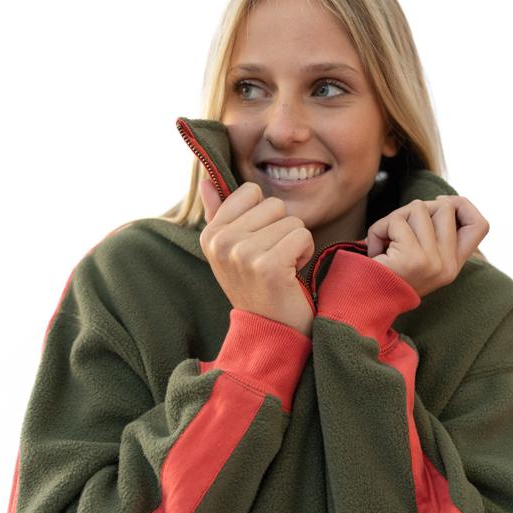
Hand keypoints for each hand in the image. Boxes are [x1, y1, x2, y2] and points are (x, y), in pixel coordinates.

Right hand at [199, 179, 315, 336]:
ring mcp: (243, 254)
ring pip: (292, 221)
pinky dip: (305, 253)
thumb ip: (219, 214)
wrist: (270, 331)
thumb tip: (206, 181)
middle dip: (282, 230)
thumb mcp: (231, 251)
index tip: (258, 244)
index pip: (251, 192)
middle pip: (274, 204)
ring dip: (295, 244)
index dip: (264, 216)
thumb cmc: (256, 287)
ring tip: (282, 268)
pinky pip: (303, 235)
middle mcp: (222, 242)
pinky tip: (292, 274)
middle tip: (272, 260)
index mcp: (211, 234)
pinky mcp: (268, 266)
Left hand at [364, 195, 489, 297]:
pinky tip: (375, 251)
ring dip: (394, 219)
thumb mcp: (417, 257)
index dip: (463, 205)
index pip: (480, 226)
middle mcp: (448, 266)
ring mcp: (434, 263)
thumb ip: (434, 233)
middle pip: (446, 207)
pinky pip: (396, 221)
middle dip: (416, 209)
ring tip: (385, 243)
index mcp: (452, 266)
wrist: (364, 307)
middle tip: (398, 230)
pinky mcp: (414, 258)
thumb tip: (441, 202)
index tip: (438, 204)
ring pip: (419, 208)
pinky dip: (378, 230)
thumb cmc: (384, 276)